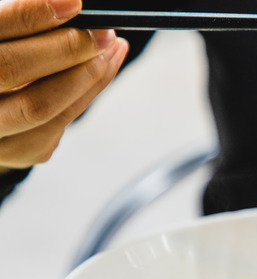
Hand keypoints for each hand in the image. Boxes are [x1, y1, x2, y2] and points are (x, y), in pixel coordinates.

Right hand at [0, 0, 127, 171]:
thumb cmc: (2, 54)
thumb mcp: (4, 31)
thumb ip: (19, 17)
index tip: (73, 4)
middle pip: (11, 69)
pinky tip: (103, 69)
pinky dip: (87, 93)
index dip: (30, 15)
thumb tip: (67, 5)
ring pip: (41, 105)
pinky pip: (58, 124)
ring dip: (88, 74)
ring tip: (111, 47)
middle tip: (102, 31)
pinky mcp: (13, 151)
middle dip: (66, 48)